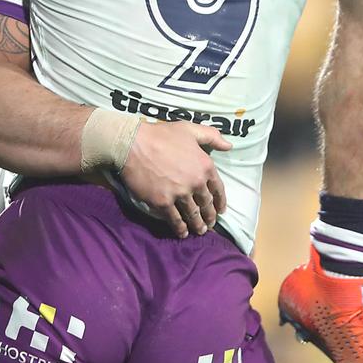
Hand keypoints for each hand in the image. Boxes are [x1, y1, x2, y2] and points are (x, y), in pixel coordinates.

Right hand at [119, 120, 229, 237]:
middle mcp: (195, 182)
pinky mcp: (163, 203)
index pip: (218, 189)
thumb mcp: (189, 129)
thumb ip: (211, 136)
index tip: (221, 210)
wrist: (133, 144)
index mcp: (205, 165)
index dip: (220, 202)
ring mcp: (179, 194)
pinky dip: (180, 228)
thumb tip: (229, 145)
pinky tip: (182, 232)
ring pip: (192, 215)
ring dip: (197, 225)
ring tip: (199, 231)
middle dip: (209, 216)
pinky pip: (175, 220)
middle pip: (206, 204)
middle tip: (210, 224)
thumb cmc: (160, 135)